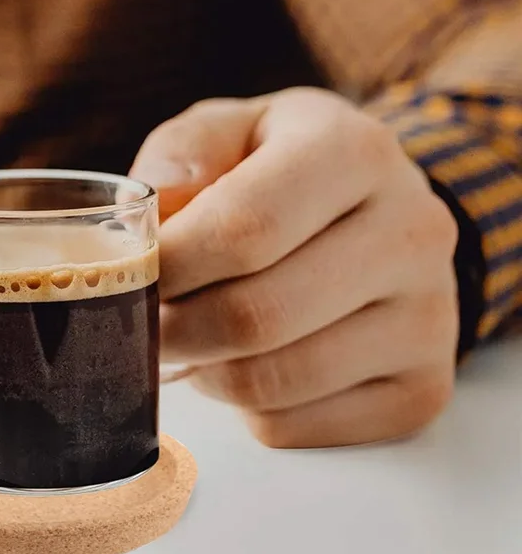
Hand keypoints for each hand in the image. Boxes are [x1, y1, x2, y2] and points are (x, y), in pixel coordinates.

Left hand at [131, 88, 458, 447]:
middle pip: (256, 316)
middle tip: (139, 321)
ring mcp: (428, 319)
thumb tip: (154, 217)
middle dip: (172, 329)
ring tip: (191, 335)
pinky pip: (296, 427)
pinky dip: (244, 407)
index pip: (244, 228)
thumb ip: (182, 153)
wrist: (382, 209)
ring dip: (203, 371)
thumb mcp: (231, 127)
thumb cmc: (281, 166)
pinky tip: (244, 361)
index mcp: (354, 152)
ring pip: (271, 382)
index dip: (169, 265)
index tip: (124, 276)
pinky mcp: (422, 388)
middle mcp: (410, 232)